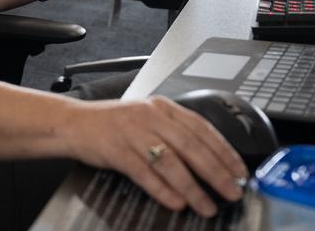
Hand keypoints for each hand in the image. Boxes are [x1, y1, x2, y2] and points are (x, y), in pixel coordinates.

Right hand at [65, 97, 246, 216]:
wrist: (74, 123)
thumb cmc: (114, 124)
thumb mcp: (148, 119)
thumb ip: (175, 133)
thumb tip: (211, 161)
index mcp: (163, 107)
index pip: (202, 128)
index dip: (224, 151)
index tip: (239, 171)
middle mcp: (151, 116)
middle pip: (191, 146)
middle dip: (216, 172)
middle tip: (232, 192)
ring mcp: (133, 132)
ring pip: (170, 162)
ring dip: (193, 187)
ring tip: (206, 206)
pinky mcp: (116, 150)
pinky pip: (144, 172)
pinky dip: (162, 189)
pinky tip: (176, 202)